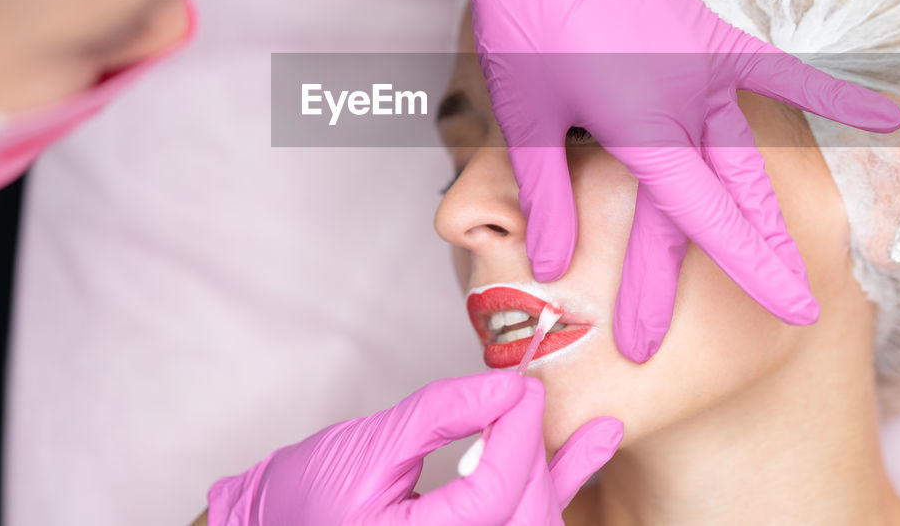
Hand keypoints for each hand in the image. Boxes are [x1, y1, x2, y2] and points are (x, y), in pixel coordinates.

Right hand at [206, 371, 620, 524]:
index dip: (518, 434)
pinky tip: (592, 450)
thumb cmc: (307, 494)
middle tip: (526, 398)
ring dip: (553, 477)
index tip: (520, 386)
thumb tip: (507, 386)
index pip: (496, 494)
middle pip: (524, 517)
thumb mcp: (369, 444)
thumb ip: (440, 413)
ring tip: (585, 428)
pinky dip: (555, 493)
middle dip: (536, 454)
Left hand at [414, 0, 899, 361]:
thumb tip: (549, 264)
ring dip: (771, 212)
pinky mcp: (713, 36)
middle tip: (790, 316)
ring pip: (751, 156)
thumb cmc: (524, 18)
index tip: (734, 325)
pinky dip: (831, 98)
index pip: (692, 219)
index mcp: (641, 124)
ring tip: (799, 263)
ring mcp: (708, 65)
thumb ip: (546, 195)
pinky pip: (782, 75)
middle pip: (724, 201)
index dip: (707, 278)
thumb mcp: (524, 116)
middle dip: (749, 265)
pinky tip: (886, 118)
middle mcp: (688, 100)